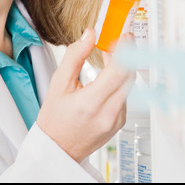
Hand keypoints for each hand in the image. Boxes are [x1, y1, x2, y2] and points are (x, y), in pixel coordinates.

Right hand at [36, 28, 133, 162]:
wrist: (58, 149)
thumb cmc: (55, 119)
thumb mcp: (58, 83)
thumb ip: (74, 56)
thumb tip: (89, 35)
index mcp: (90, 103)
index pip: (118, 71)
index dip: (125, 49)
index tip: (125, 35)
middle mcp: (108, 113)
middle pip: (129, 76)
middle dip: (127, 54)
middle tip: (119, 40)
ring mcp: (117, 120)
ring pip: (129, 85)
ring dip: (123, 67)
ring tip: (110, 56)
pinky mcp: (121, 122)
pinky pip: (126, 95)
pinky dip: (120, 81)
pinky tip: (109, 75)